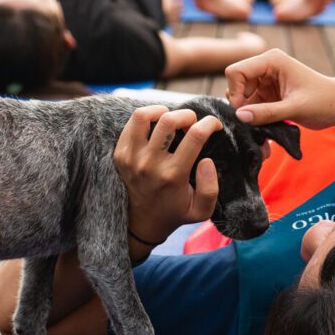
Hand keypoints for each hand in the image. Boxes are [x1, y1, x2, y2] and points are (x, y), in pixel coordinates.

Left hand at [114, 106, 221, 247]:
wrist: (142, 224)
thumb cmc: (175, 213)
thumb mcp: (201, 211)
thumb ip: (210, 188)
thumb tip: (206, 161)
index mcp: (173, 175)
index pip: (195, 136)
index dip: (209, 123)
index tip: (214, 125)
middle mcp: (150, 164)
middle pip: (169, 121)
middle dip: (187, 115)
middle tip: (192, 123)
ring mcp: (132, 158)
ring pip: (144, 116)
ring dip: (162, 111)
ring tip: (171, 118)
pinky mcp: (120, 155)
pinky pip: (131, 124)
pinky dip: (146, 117)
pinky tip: (156, 124)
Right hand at [225, 48, 334, 128]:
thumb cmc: (324, 101)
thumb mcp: (296, 108)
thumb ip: (267, 112)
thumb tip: (240, 116)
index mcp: (272, 60)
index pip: (236, 71)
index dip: (236, 92)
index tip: (244, 112)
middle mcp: (265, 68)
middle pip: (236, 84)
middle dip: (240, 104)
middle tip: (253, 121)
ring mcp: (265, 82)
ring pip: (241, 97)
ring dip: (247, 113)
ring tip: (261, 126)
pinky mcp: (268, 95)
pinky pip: (250, 106)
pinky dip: (253, 117)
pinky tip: (264, 126)